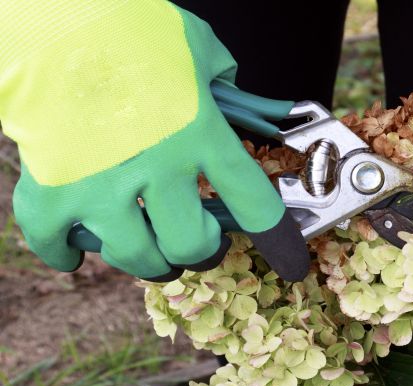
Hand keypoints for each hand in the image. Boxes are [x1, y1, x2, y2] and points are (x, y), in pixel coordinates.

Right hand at [1, 0, 308, 280]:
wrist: (50, 17)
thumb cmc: (126, 24)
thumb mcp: (196, 45)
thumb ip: (220, 79)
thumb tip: (230, 91)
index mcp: (202, 133)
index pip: (254, 203)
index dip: (277, 239)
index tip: (288, 260)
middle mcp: (159, 167)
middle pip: (192, 244)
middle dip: (201, 250)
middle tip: (199, 242)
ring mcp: (103, 184)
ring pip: (136, 256)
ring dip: (148, 260)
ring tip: (150, 252)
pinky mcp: (52, 189)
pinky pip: (57, 243)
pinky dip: (64, 253)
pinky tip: (72, 252)